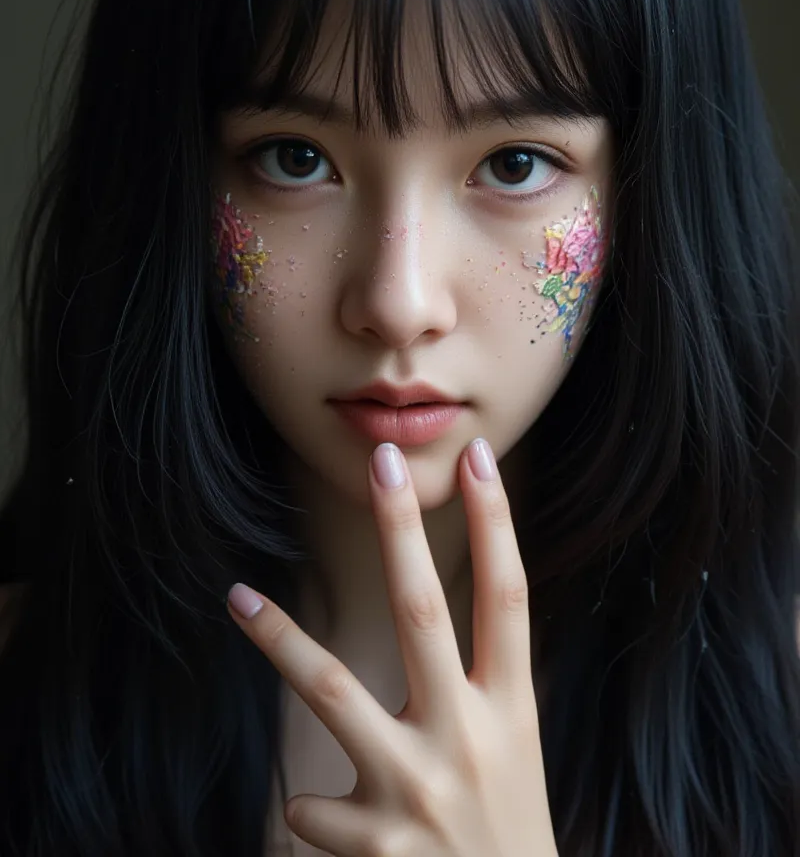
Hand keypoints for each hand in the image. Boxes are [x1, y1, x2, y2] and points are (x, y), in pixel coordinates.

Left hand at [226, 437, 558, 856]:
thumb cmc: (507, 826)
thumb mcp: (511, 747)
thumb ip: (477, 686)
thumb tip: (428, 613)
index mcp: (512, 709)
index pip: (508, 596)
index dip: (496, 523)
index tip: (476, 457)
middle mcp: (469, 737)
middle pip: (425, 611)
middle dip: (402, 529)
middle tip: (380, 460)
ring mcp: (420, 788)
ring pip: (332, 687)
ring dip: (279, 638)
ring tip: (237, 597)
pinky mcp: (378, 843)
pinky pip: (314, 806)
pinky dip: (315, 808)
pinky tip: (331, 823)